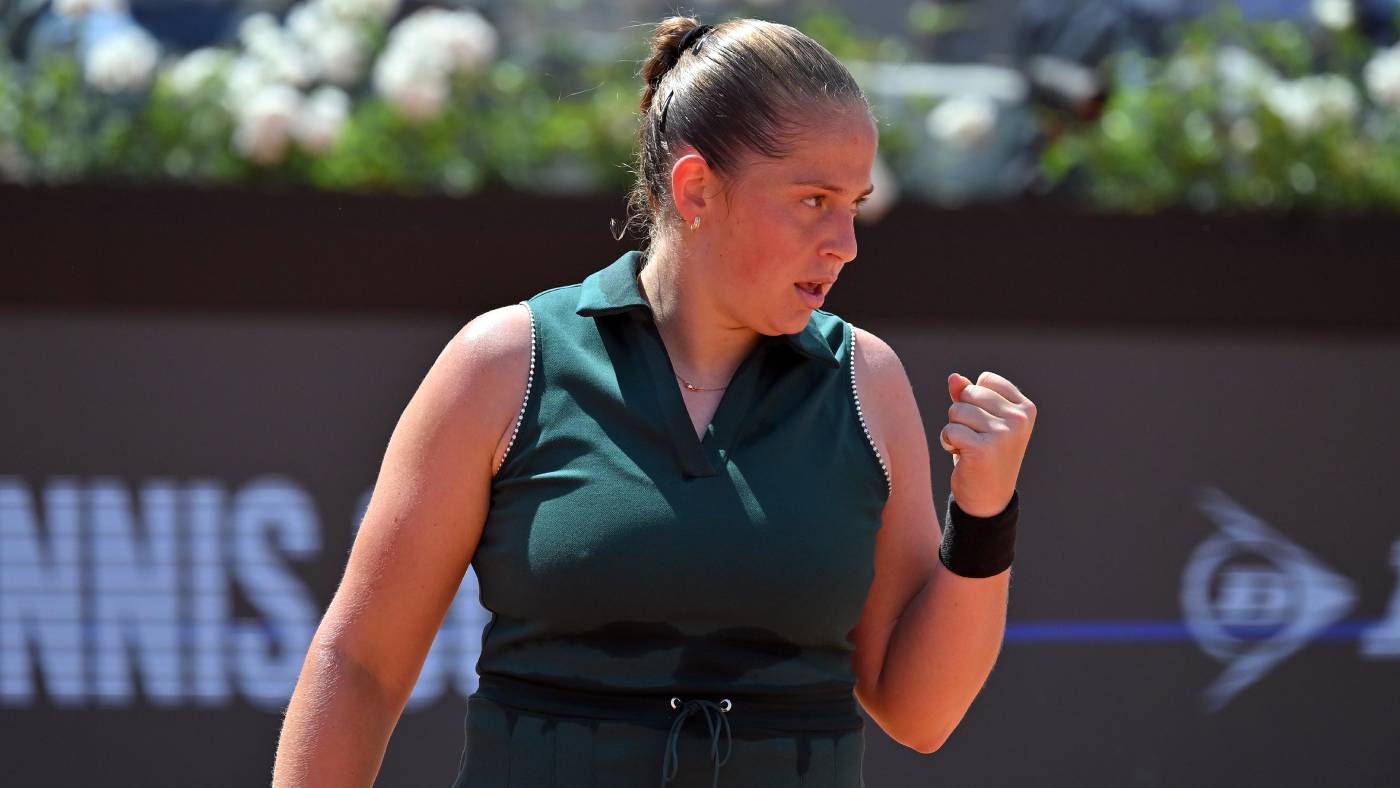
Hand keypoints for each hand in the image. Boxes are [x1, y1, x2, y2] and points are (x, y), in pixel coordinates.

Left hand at [938, 371, 1035, 517]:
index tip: (985, 424)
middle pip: (969, 393)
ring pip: (956, 410)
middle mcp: (1019, 419)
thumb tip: (953, 377)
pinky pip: (949, 429)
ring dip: (954, 429)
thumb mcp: (980, 420)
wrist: (988, 499)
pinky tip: (961, 455)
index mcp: (1025, 408)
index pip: (985, 380)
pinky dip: (947, 441)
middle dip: (962, 414)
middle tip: (974, 438)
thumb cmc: (983, 454)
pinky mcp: (984, 448)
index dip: (974, 399)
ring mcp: (1004, 433)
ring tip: (968, 447)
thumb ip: (968, 395)